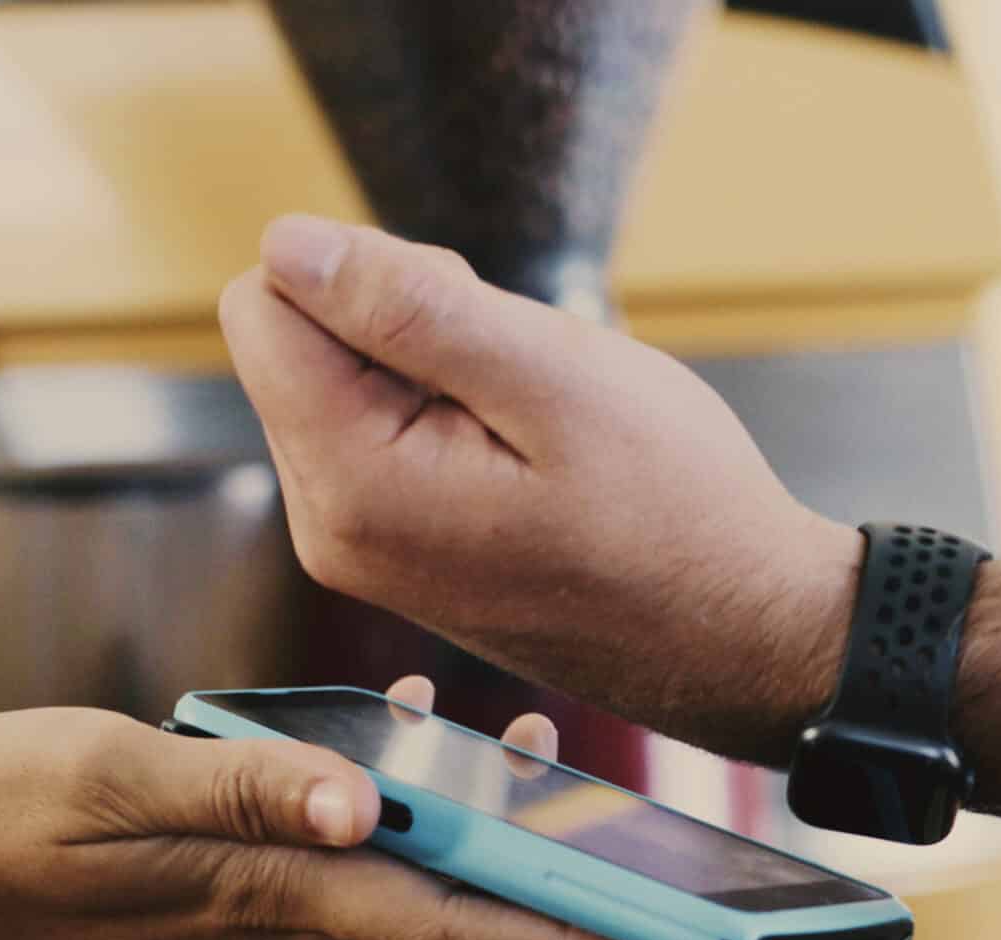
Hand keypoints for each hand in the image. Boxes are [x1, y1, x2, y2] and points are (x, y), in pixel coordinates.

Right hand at [0, 681, 678, 939]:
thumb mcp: (102, 780)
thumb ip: (234, 788)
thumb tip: (360, 803)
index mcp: (273, 891)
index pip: (455, 933)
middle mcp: (290, 917)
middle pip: (468, 938)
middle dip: (563, 901)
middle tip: (640, 844)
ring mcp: (271, 913)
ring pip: (423, 909)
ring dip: (497, 858)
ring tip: (536, 763)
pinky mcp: (246, 895)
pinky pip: (363, 880)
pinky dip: (418, 833)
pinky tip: (405, 746)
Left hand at [218, 214, 862, 761]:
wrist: (737, 633)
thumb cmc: (672, 510)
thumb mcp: (552, 376)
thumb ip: (408, 306)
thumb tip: (287, 246)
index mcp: (352, 482)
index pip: (262, 305)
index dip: (366, 274)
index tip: (468, 320)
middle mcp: (329, 528)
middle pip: (296, 341)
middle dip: (398, 322)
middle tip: (519, 377)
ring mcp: (358, 549)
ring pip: (341, 381)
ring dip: (432, 368)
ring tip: (533, 422)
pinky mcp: (392, 553)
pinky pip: (378, 434)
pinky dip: (447, 415)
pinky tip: (527, 455)